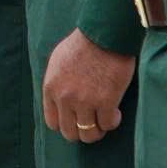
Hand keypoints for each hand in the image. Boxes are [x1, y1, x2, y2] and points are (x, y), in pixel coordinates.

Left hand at [41, 28, 133, 144]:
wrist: (104, 33)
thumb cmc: (83, 43)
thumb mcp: (58, 61)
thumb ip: (56, 83)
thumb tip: (59, 100)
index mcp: (51, 88)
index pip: (52, 122)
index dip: (66, 123)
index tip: (76, 119)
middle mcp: (65, 98)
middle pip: (70, 133)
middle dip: (82, 130)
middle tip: (93, 121)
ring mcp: (85, 102)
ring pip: (89, 135)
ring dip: (98, 129)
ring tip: (104, 118)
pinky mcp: (106, 102)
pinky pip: (108, 125)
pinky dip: (113, 122)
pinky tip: (115, 112)